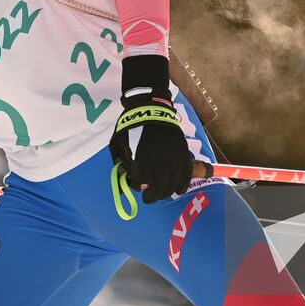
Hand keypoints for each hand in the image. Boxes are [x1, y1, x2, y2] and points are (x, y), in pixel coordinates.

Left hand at [108, 55, 192, 203]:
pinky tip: (177, 190)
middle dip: (153, 196)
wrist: (151, 107)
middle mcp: (161, 158)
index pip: (143, 182)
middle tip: (148, 198)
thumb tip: (123, 184)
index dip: (139, 187)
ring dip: (167, 192)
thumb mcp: (118, 143)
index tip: (138, 187)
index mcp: (143, 156)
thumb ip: (121, 164)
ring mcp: (174, 156)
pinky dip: (183, 185)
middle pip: (160, 187)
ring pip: (174, 183)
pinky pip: (186, 174)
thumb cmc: (132, 126)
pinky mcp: (183, 152)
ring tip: (161, 193)